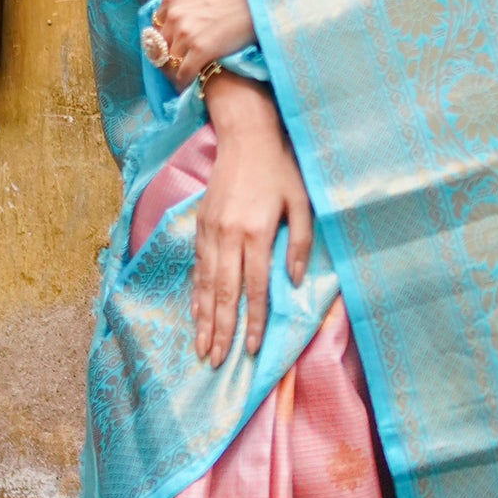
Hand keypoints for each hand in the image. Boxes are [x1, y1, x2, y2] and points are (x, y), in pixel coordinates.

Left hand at [148, 0, 254, 89]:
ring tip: (186, 75)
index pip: (157, 24)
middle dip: (169, 53)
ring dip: (175, 69)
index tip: (178, 43)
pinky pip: (183, 73)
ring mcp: (186, 32)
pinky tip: (190, 85)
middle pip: (161, 43)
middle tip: (183, 62)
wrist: (264, 1)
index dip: (167, 35)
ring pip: (170, 60)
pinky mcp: (200, 50)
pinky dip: (184, 82)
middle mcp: (174, 13)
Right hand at [195, 75, 313, 366]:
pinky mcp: (201, 224)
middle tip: (217, 362)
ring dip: (203, 320)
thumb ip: (299, 243)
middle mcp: (229, 235)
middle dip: (222, 331)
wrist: (245, 135)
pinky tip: (195, 314)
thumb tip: (293, 282)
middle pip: (224, 293)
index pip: (255, 288)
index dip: (254, 321)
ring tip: (202, 348)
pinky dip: (195, 294)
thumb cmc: (280, 168)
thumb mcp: (302, 202)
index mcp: (257, 232)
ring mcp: (211, 231)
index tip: (252, 349)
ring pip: (205, 284)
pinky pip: (197, 268)